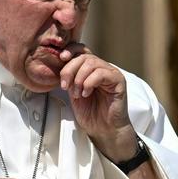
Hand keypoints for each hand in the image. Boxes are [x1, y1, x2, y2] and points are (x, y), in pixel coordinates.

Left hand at [58, 44, 138, 161]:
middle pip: (84, 55)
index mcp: (91, 69)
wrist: (103, 130)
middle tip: (65, 86)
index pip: (82, 49)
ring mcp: (111, 73)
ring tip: (77, 94)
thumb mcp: (74, 92)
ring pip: (92, 63)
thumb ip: (70, 77)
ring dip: (79, 78)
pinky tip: (86, 94)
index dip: (71, 50)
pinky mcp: (118, 81)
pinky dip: (89, 82)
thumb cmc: (90, 113)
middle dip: (70, 69)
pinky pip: (101, 73)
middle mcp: (102, 68)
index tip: (61, 59)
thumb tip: (59, 63)